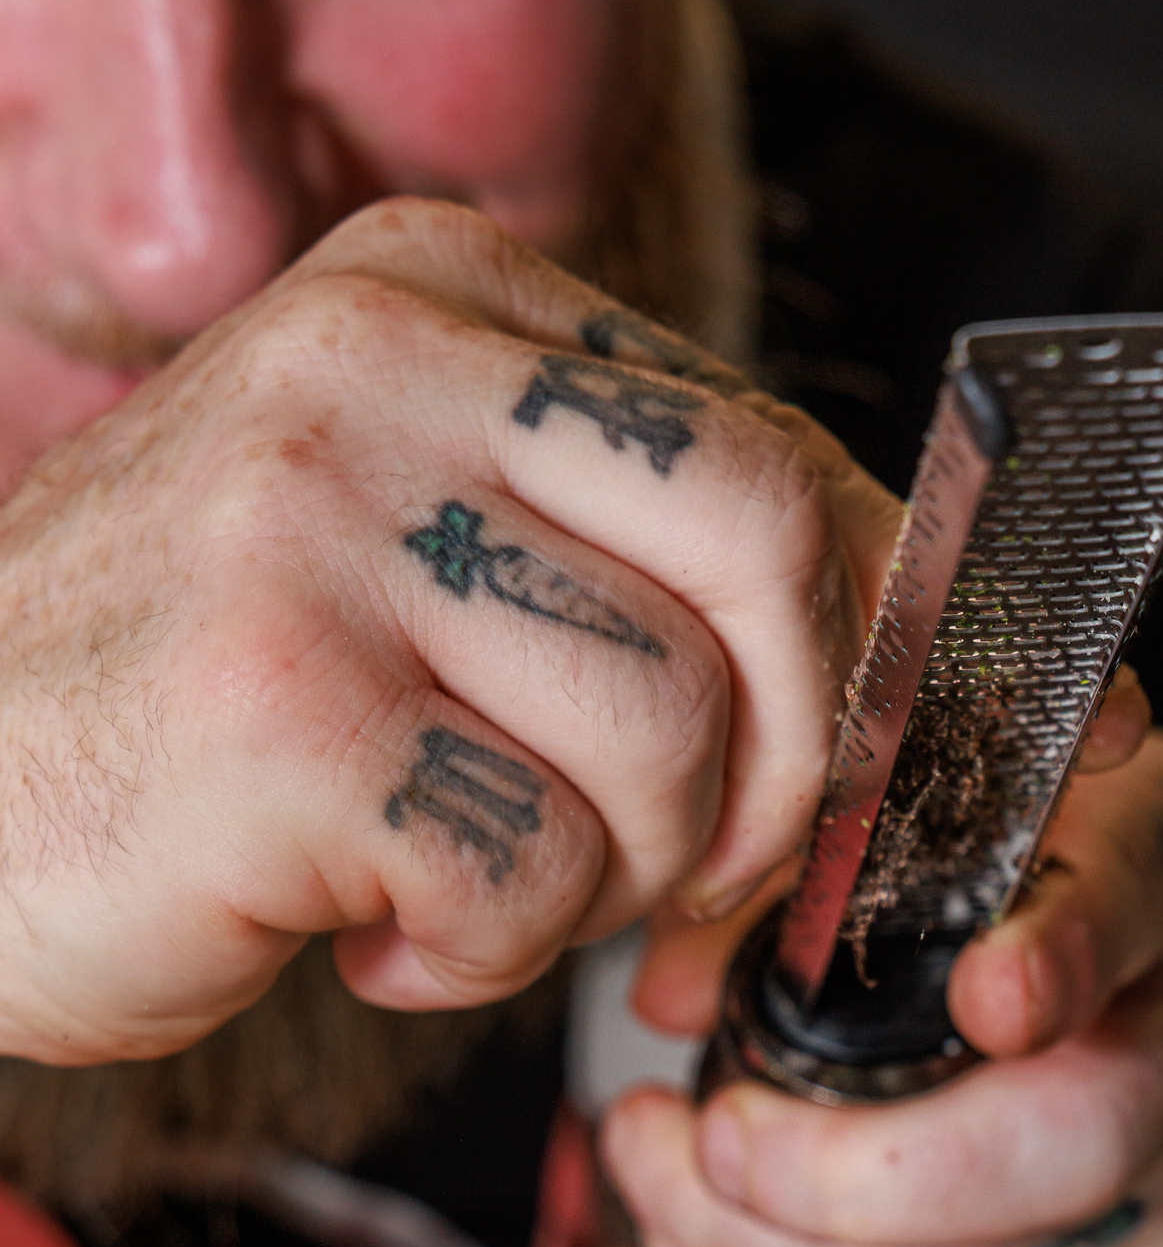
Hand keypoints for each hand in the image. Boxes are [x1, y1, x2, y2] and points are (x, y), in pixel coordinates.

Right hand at [0, 199, 899, 1063]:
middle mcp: (373, 364)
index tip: (802, 783)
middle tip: (682, 869)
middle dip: (788, 765)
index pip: (771, 451)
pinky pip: (532, 872)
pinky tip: (365, 927)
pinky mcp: (278, 710)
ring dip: (602, 882)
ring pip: (667, 737)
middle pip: (768, 552)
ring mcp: (315, 528)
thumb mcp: (402, 538)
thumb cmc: (189, 701)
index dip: (845, 660)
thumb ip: (611, 540)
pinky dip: (479, 954)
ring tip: (463, 885)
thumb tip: (889, 617)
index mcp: (433, 292)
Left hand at [600, 723, 1162, 1246]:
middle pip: (1076, 1150)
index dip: (1068, 956)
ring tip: (656, 1183)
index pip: (1137, 901)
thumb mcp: (937, 829)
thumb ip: (806, 876)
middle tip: (708, 1140)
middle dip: (855, 1178)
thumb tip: (669, 997)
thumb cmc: (1021, 903)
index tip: (991, 998)